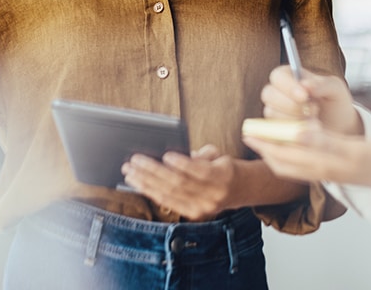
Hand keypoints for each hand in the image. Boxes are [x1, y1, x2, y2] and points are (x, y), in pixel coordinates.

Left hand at [120, 145, 234, 220]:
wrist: (240, 189)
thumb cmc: (223, 166)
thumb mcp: (217, 154)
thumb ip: (200, 155)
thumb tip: (175, 155)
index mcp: (222, 177)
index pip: (199, 171)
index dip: (181, 164)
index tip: (166, 155)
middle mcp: (212, 196)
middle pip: (179, 184)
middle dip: (153, 171)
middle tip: (135, 160)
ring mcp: (202, 208)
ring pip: (169, 195)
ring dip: (146, 182)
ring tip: (130, 172)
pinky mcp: (193, 214)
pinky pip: (168, 203)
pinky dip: (150, 192)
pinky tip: (138, 183)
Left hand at [243, 122, 370, 187]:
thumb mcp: (352, 149)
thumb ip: (323, 141)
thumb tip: (296, 132)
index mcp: (321, 165)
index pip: (282, 156)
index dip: (263, 143)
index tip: (247, 131)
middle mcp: (321, 171)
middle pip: (282, 163)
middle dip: (264, 148)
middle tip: (249, 132)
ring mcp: (328, 173)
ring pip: (292, 164)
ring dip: (275, 151)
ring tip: (265, 137)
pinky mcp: (335, 170)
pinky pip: (304, 165)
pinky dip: (291, 154)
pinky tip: (293, 144)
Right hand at [261, 66, 362, 135]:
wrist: (340, 128)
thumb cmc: (335, 104)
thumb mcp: (335, 89)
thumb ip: (322, 84)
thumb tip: (306, 84)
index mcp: (290, 76)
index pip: (278, 76)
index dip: (288, 85)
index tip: (304, 96)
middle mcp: (278, 92)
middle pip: (269, 94)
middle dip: (291, 105)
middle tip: (313, 111)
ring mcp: (274, 111)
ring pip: (271, 113)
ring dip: (294, 119)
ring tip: (315, 122)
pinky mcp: (275, 129)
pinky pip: (274, 130)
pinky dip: (291, 132)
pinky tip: (307, 132)